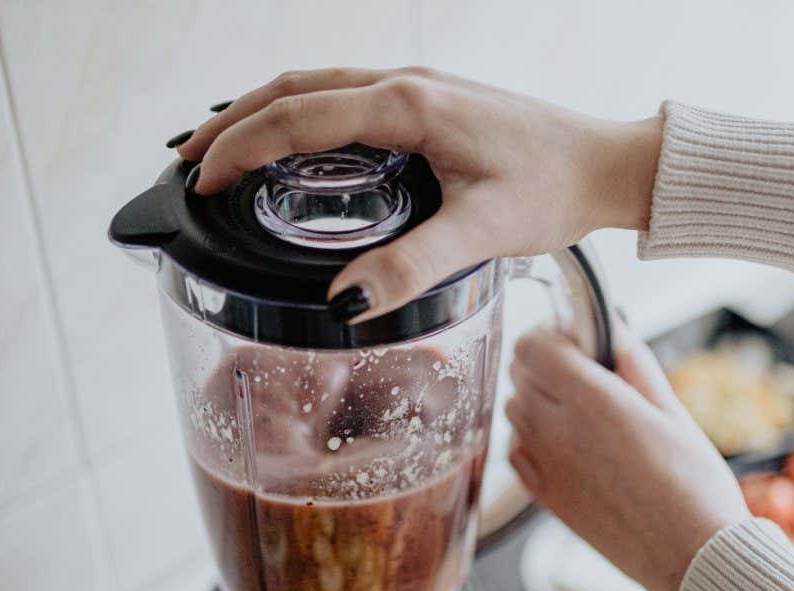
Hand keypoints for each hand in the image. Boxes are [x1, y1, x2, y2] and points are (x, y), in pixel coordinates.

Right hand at [176, 68, 660, 320]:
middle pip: (294, 89)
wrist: (606, 165)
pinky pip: (347, 96)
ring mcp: (418, 87)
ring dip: (265, 112)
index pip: (297, 119)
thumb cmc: (555, 188)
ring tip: (225, 147)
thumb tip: (344, 304)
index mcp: (407, 106)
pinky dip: (304, 116)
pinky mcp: (431, 102)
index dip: (240, 149)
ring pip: (318, 86)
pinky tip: (299, 148)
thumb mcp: (483, 231)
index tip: (200, 181)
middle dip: (233, 121)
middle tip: (188, 159)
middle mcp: (406, 84)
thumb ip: (412, 267)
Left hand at [505, 329, 747, 590]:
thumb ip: (633, 362)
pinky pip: (516, 450)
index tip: (578, 341)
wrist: (690, 555)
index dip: (552, 334)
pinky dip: (532, 439)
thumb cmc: (695, 486)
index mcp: (592, 400)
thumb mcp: (673, 409)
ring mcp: (545, 466)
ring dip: (538, 400)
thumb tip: (611, 328)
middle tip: (587, 374)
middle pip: (519, 373)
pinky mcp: (544, 497)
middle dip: (547, 364)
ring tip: (582, 413)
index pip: (532, 344)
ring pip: (514, 410)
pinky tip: (569, 445)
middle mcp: (557, 430)